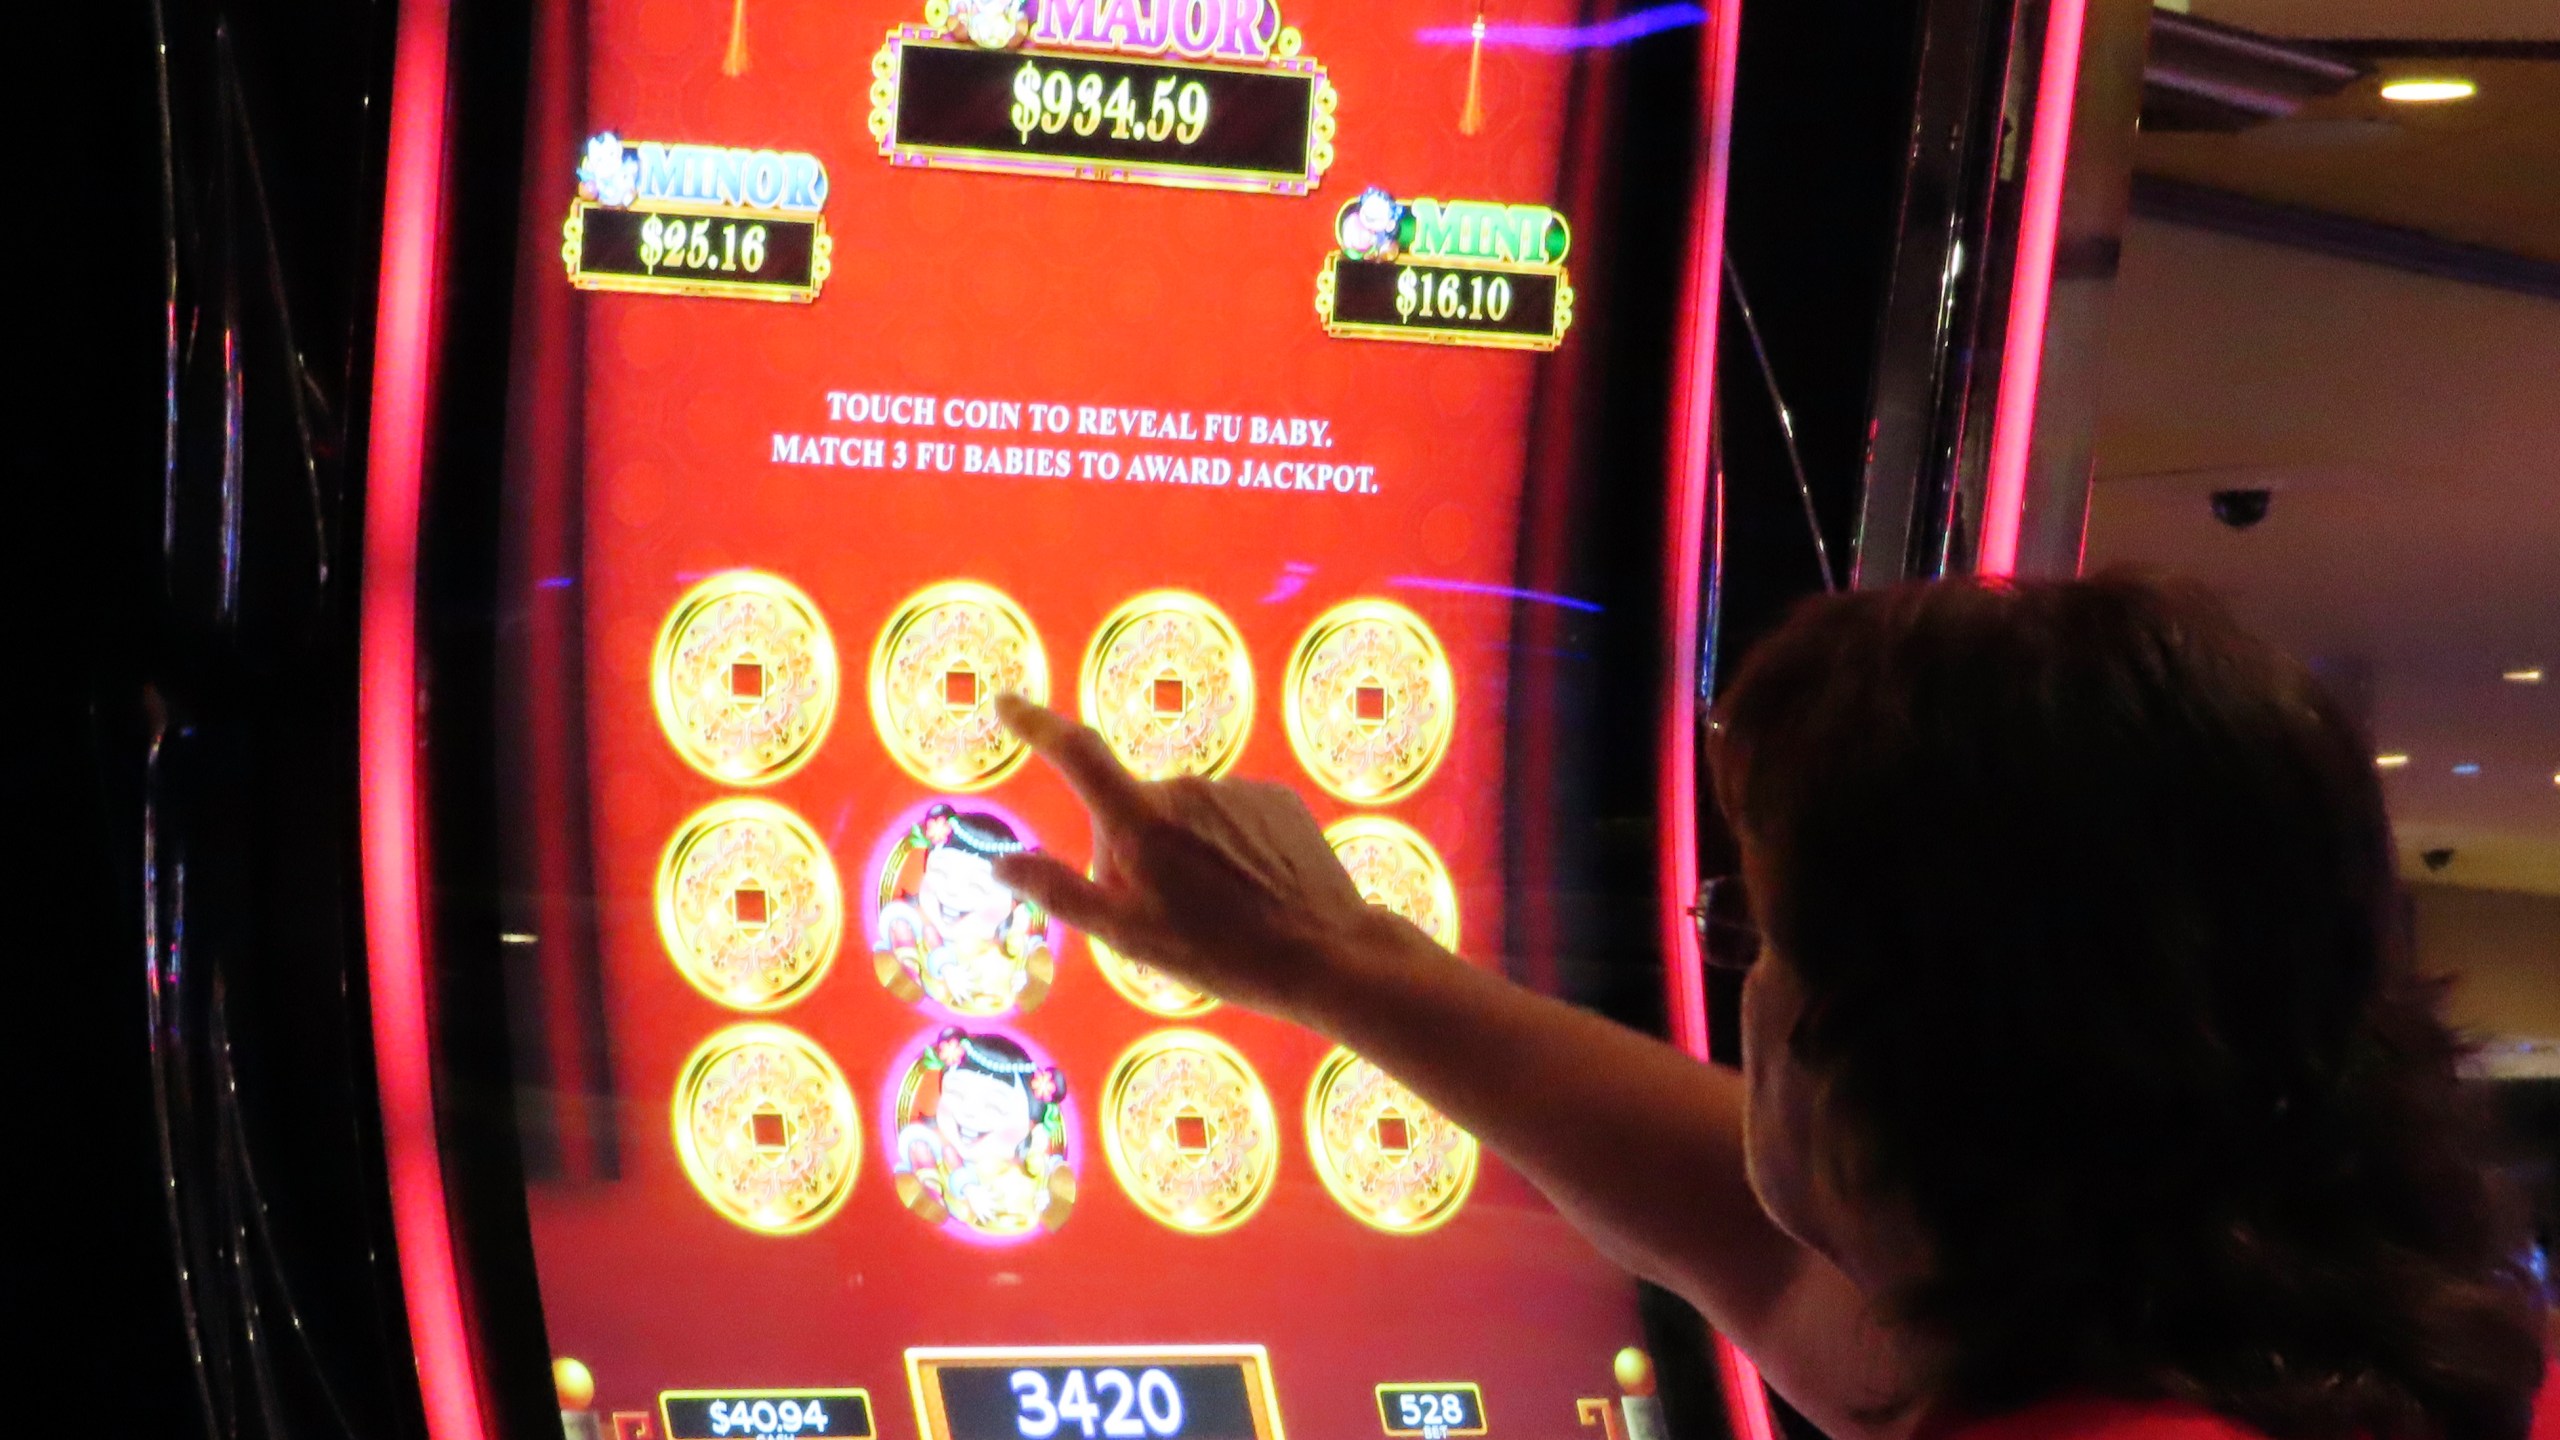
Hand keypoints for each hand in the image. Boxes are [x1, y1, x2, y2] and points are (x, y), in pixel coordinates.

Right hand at [990, 694, 1401, 1024]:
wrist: (1324, 955)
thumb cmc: (1218, 954)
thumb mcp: (1128, 935)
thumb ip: (1060, 892)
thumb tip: (999, 863)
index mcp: (1142, 821)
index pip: (1077, 755)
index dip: (1036, 725)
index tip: (1005, 702)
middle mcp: (1185, 789)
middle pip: (1134, 811)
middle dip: (1134, 852)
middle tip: (1166, 914)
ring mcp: (1235, 789)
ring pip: (1185, 818)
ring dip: (1185, 852)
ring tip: (1219, 910)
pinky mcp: (1274, 798)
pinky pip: (1230, 816)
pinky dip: (1228, 847)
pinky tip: (1252, 889)